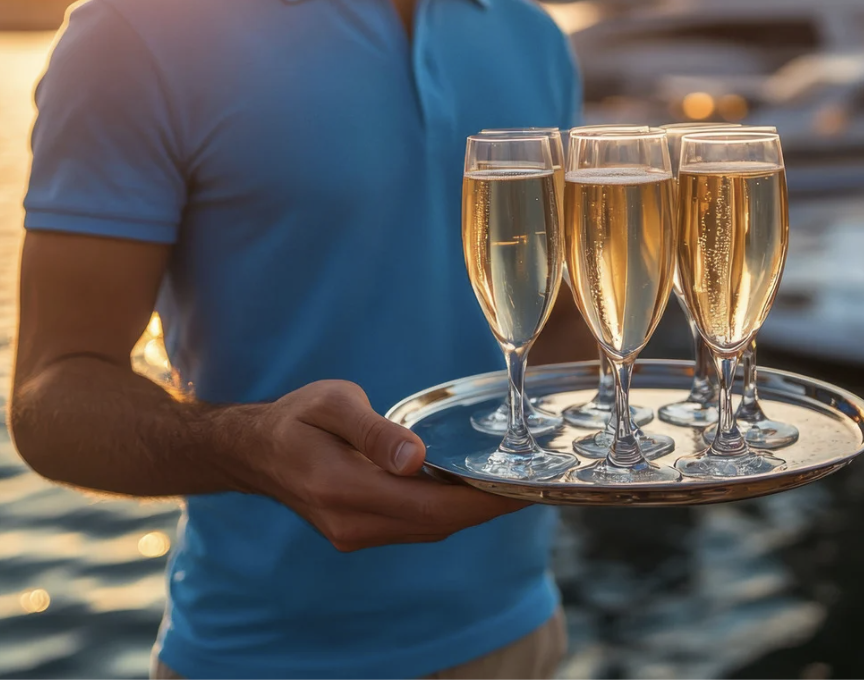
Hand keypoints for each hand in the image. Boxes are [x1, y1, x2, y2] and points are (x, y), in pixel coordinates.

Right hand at [243, 380, 529, 550]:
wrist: (255, 452)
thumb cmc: (296, 418)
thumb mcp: (333, 404)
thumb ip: (374, 432)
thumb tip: (415, 459)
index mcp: (344, 488)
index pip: (430, 506)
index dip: (480, 501)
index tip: (522, 488)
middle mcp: (351, 522)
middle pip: (437, 522)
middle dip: (487, 506)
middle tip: (532, 482)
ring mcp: (354, 534)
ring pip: (428, 527)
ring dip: (469, 510)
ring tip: (509, 483)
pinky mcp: (358, 532)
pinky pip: (414, 526)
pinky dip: (445, 510)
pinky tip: (466, 487)